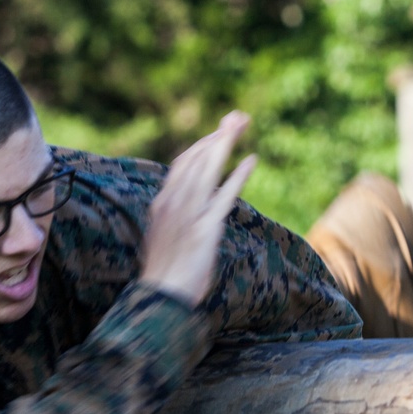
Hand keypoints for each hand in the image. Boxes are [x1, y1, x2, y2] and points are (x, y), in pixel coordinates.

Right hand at [140, 110, 257, 306]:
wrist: (161, 296)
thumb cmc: (163, 271)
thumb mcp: (163, 235)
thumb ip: (174, 214)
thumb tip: (188, 203)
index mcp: (162, 202)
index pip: (183, 162)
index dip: (203, 143)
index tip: (220, 132)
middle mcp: (174, 202)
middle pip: (197, 158)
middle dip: (219, 135)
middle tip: (239, 117)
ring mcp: (189, 214)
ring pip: (208, 169)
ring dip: (227, 144)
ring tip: (243, 125)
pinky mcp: (205, 228)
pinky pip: (224, 196)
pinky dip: (238, 176)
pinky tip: (252, 160)